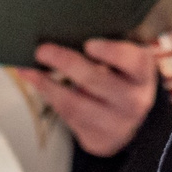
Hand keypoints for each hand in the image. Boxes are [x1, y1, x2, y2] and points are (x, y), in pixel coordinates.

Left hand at [18, 38, 160, 156]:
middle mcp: (134, 101)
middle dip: (66, 63)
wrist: (130, 121)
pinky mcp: (99, 140)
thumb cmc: (120, 79)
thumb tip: (64, 31)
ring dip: (47, 85)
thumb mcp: (123, 62)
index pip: (133, 61)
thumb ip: (106, 49)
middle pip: (96, 80)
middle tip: (42, 50)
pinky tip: (37, 82)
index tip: (88, 44)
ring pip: (75, 104)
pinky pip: (68, 118)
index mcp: (142, 74)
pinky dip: (49, 97)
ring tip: (29, 69)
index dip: (111, 52)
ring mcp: (117, 124)